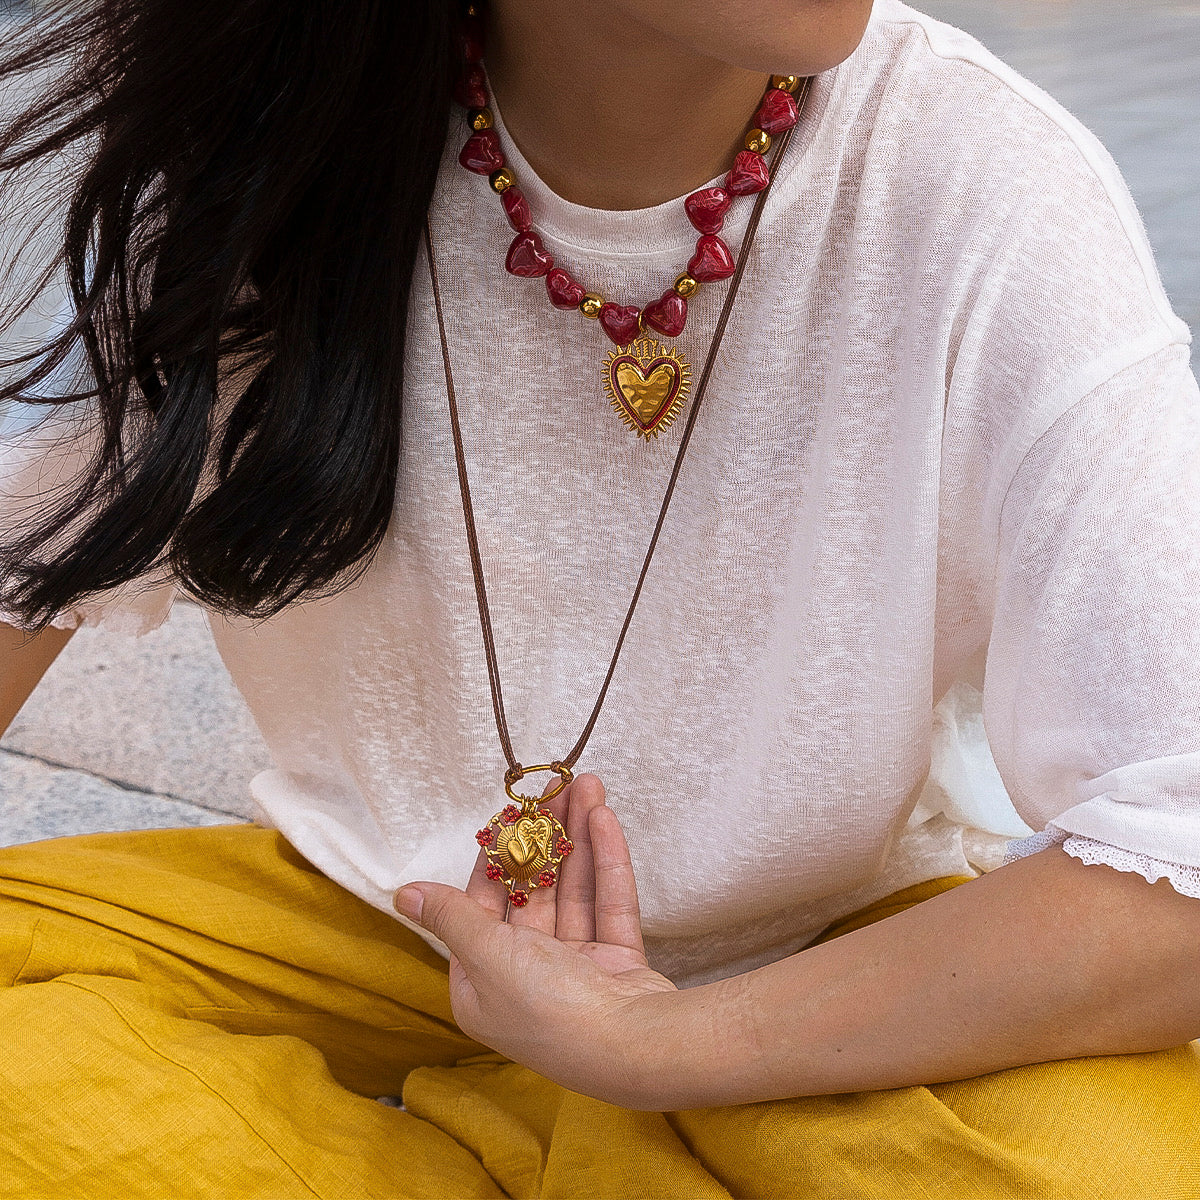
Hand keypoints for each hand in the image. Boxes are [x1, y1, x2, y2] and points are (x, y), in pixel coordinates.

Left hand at [394, 774, 677, 1106]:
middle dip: (545, 837)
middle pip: (534, 891)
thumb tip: (403, 894)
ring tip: (586, 785)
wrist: (634, 1049)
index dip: (497, 857)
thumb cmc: (547, 1008)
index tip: (510, 813)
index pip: (483, 906)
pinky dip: (607, 861)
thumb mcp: (486, 956)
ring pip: (574, 889)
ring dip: (579, 836)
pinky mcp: (617, 961)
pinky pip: (608, 902)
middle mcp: (527, 976)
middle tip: (555, 787)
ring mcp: (577, 969)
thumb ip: (449, 916)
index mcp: (484, 983)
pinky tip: (603, 818)